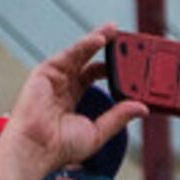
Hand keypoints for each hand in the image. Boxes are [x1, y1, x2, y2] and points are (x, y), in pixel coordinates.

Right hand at [3, 26, 143, 179]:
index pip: (94, 76)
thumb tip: (142, 108)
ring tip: (114, 30)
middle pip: (88, 61)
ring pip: (79, 53)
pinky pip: (69, 54)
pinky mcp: (45, 72)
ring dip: (97, 39)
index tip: (129, 63)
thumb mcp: (98, 132)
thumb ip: (119, 117)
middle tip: (123, 39)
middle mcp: (62, 85)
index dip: (111, 69)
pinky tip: (100, 39)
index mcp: (72, 99)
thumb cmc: (61, 147)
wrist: (37, 149)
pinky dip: (84, 45)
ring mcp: (54, 77)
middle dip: (105, 49)